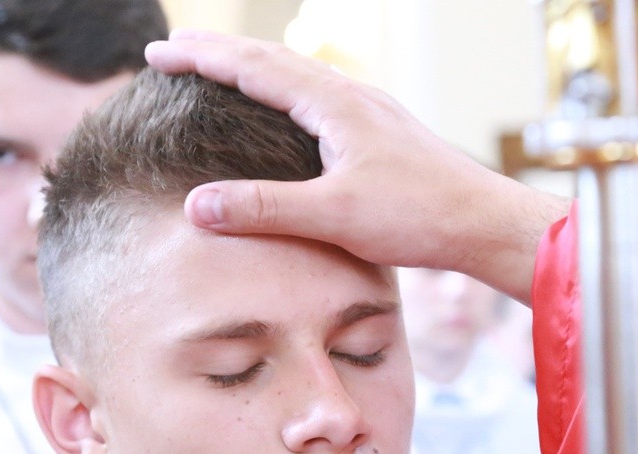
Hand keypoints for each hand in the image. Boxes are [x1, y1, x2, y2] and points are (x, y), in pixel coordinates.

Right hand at [145, 30, 568, 303]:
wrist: (481, 221)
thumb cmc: (416, 217)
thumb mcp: (332, 216)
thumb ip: (263, 208)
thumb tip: (195, 206)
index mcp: (333, 104)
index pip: (251, 67)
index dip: (200, 59)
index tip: (156, 55)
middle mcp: (350, 95)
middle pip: (271, 59)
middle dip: (217, 52)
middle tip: (173, 49)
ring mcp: (367, 109)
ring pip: (296, 73)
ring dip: (250, 66)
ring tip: (218, 69)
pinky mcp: (378, 129)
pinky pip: (317, 93)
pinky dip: (281, 88)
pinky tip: (285, 108)